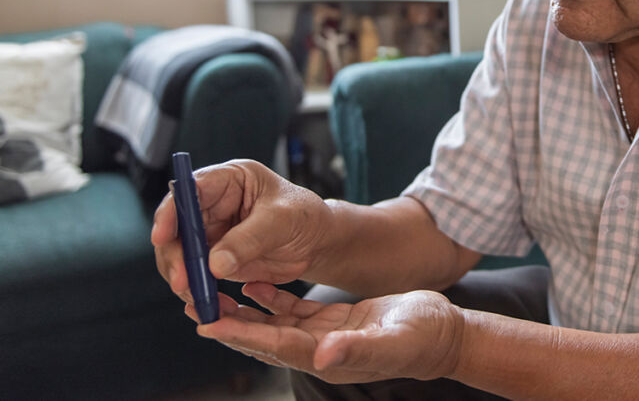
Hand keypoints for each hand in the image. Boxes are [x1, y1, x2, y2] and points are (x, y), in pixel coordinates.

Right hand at [152, 159, 328, 301]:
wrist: (317, 242)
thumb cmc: (304, 217)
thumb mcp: (282, 221)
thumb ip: (250, 239)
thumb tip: (214, 264)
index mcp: (229, 180)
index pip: (189, 190)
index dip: (171, 212)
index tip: (162, 237)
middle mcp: (212, 204)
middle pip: (175, 227)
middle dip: (174, 255)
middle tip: (183, 282)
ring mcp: (210, 231)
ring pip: (179, 254)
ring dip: (183, 277)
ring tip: (199, 298)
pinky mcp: (213, 257)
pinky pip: (194, 274)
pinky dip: (196, 290)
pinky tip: (209, 305)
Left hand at [194, 283, 464, 384]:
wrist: (442, 334)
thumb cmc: (423, 337)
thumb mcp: (394, 340)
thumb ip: (359, 348)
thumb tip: (323, 355)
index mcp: (328, 358)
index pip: (274, 345)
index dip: (241, 334)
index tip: (208, 323)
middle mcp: (318, 351)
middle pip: (262, 338)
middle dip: (228, 322)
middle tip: (194, 304)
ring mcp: (322, 338)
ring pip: (271, 324)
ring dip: (241, 310)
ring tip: (211, 293)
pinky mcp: (330, 324)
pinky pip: (291, 312)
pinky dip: (270, 297)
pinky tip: (254, 282)